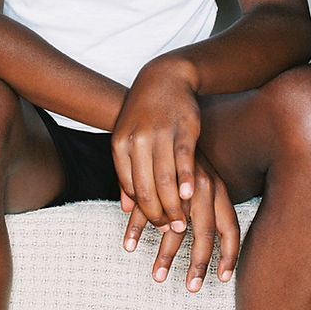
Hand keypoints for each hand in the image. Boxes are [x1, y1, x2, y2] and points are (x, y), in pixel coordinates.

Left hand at [111, 56, 200, 233]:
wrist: (164, 78)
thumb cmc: (143, 115)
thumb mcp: (127, 139)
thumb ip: (127, 173)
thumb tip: (126, 209)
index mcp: (120, 143)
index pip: (128, 184)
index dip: (141, 209)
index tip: (153, 225)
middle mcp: (138, 140)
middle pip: (145, 186)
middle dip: (157, 213)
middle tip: (168, 230)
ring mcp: (161, 135)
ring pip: (164, 178)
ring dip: (173, 205)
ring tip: (181, 224)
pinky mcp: (183, 131)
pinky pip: (183, 160)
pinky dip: (185, 180)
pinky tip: (190, 196)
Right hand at [121, 151, 239, 291]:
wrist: (164, 105)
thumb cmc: (186, 150)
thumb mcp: (204, 175)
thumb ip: (209, 205)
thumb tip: (220, 235)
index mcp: (217, 186)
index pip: (230, 227)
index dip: (229, 255)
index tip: (221, 279)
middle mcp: (201, 185)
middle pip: (204, 232)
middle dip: (199, 263)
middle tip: (192, 288)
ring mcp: (177, 181)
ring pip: (173, 225)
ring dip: (167, 253)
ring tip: (158, 276)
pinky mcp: (152, 173)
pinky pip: (145, 206)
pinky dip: (137, 227)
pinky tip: (130, 244)